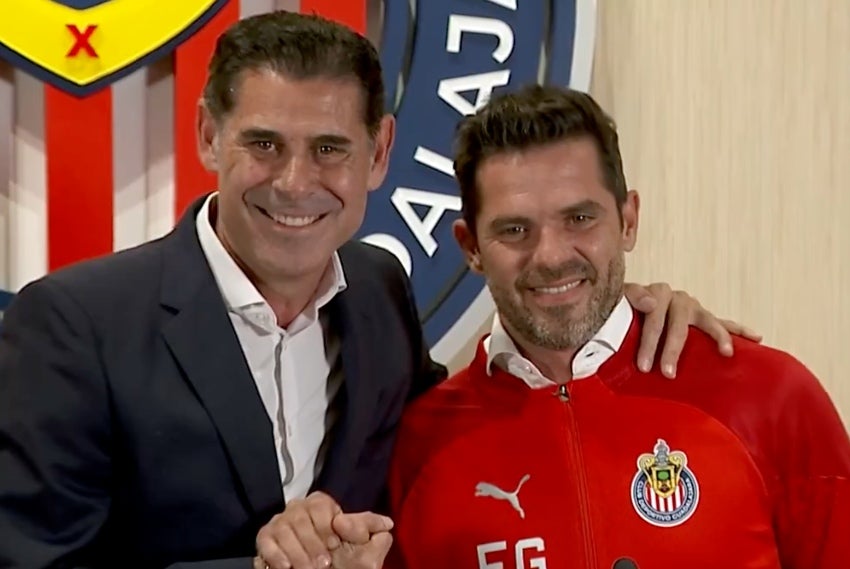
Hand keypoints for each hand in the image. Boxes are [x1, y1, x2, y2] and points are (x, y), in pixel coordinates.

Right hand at [255, 492, 391, 568]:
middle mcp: (298, 509)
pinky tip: (286, 567)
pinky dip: (275, 555)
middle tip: (323, 565)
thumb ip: (375, 531)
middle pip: (299, 518)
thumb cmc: (347, 562)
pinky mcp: (265, 540)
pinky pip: (264, 542)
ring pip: (282, 531)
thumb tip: (387, 523)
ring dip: (296, 554)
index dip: (326, 525)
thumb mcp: (366, 549)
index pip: (320, 505)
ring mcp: (279, 524)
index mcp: (322, 505)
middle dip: (311, 544)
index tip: (334, 544)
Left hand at [623, 282, 761, 378]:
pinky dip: (738, 330)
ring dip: (717, 336)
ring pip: (706, 321)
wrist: (623, 310)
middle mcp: (674, 296)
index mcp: (653, 292)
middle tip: (667, 374)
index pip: (653, 316)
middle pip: (677, 323)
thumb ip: (629, 298)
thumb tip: (650, 302)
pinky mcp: (702, 316)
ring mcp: (691, 306)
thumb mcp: (617, 305)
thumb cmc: (620, 312)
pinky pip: (723, 322)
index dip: (648, 342)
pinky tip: (757, 338)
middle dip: (672, 349)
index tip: (643, 366)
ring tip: (726, 352)